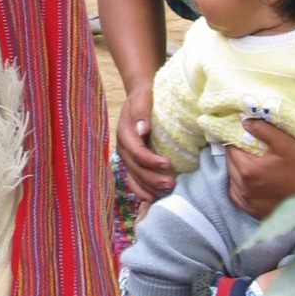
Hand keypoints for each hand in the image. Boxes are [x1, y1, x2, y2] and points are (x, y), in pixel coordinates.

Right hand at [115, 79, 173, 202]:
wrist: (140, 98)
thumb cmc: (145, 97)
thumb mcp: (143, 99)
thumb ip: (141, 113)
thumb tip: (142, 129)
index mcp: (124, 132)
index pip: (136, 151)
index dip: (150, 160)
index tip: (168, 164)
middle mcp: (123, 147)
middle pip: (135, 168)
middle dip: (153, 179)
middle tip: (171, 183)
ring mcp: (126, 157)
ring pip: (134, 177)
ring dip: (149, 187)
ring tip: (166, 192)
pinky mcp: (132, 162)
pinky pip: (133, 180)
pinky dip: (142, 190)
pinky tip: (153, 198)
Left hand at [226, 120, 294, 218]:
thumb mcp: (285, 143)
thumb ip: (263, 130)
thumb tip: (245, 122)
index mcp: (250, 171)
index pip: (231, 151)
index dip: (236, 141)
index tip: (244, 137)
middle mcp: (245, 190)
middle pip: (230, 166)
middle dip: (236, 155)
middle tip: (247, 148)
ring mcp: (250, 204)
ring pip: (232, 183)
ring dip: (236, 172)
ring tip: (249, 164)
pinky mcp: (256, 213)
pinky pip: (239, 198)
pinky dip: (240, 189)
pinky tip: (249, 182)